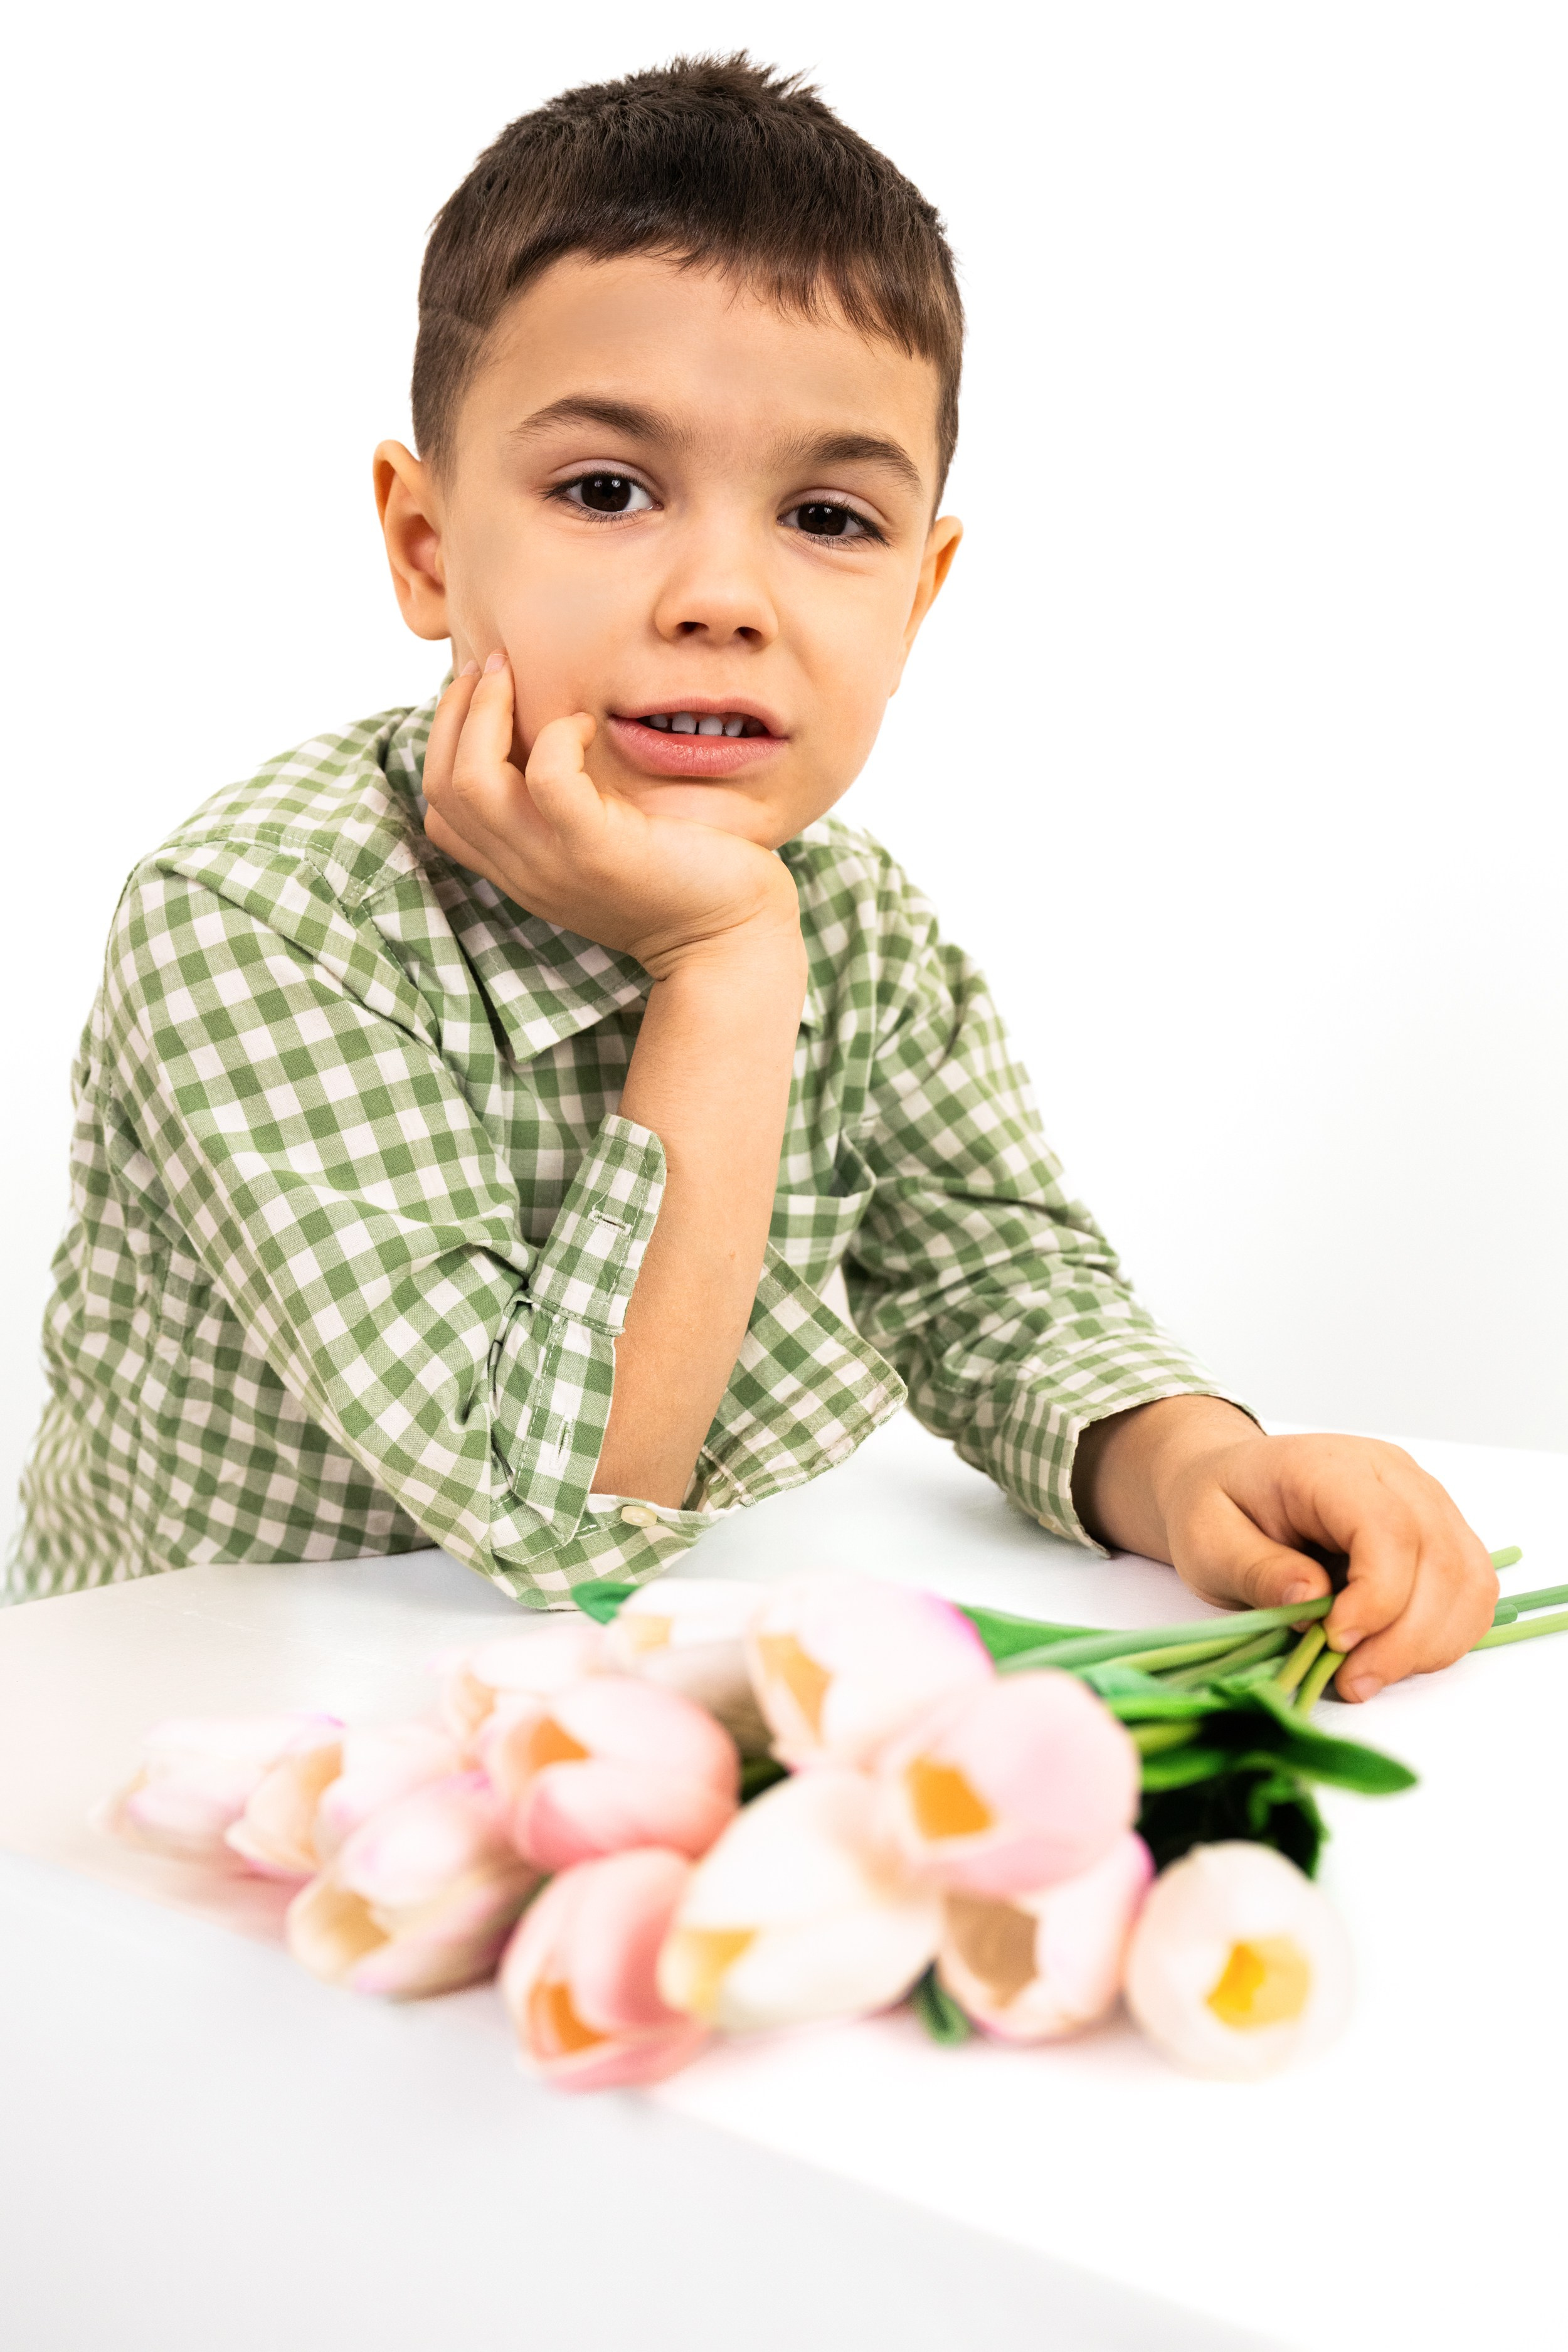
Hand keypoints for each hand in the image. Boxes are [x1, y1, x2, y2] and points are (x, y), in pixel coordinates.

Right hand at [421, 655, 799, 977]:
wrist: (732, 940)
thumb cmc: (683, 880)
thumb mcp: (603, 848)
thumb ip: (567, 812)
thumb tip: (547, 736)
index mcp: (521, 870)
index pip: (442, 811)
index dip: (445, 742)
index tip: (481, 695)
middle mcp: (525, 871)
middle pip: (442, 786)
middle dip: (454, 712)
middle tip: (490, 664)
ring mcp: (555, 863)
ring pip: (471, 781)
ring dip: (484, 712)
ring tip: (514, 675)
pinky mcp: (598, 850)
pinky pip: (548, 777)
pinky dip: (556, 735)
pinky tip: (585, 724)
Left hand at [1078, 1397, 1498, 1700]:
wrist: (1229, 1482)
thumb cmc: (1217, 1507)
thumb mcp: (1207, 1539)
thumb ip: (1256, 1569)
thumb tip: (1312, 1600)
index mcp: (1331, 1466)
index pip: (1389, 1528)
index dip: (1378, 1596)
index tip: (1336, 1642)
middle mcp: (1394, 1476)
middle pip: (1440, 1560)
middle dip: (1405, 1638)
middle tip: (1352, 1681)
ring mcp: (1425, 1502)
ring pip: (1467, 1581)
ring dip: (1428, 1644)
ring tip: (1366, 1675)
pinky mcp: (1438, 1535)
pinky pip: (1469, 1592)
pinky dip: (1440, 1636)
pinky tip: (1390, 1657)